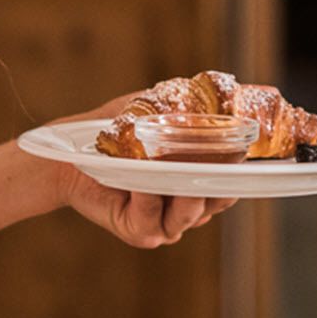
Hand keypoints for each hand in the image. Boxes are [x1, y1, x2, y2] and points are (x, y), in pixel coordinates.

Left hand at [48, 94, 240, 248]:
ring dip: (190, 194)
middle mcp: (182, 210)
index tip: (244, 150)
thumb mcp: (157, 111)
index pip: (226, 184)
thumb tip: (229, 86)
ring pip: (188, 214)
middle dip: (221, 183)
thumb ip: (190, 104)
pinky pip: (150, 217)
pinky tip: (145, 180)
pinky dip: (149, 198)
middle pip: (214, 202)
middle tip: (225, 160)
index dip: (237, 170)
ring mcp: (162, 224)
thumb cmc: (115, 133)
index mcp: (193, 187)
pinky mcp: (137, 231)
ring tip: (188, 174)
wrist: (72, 153)